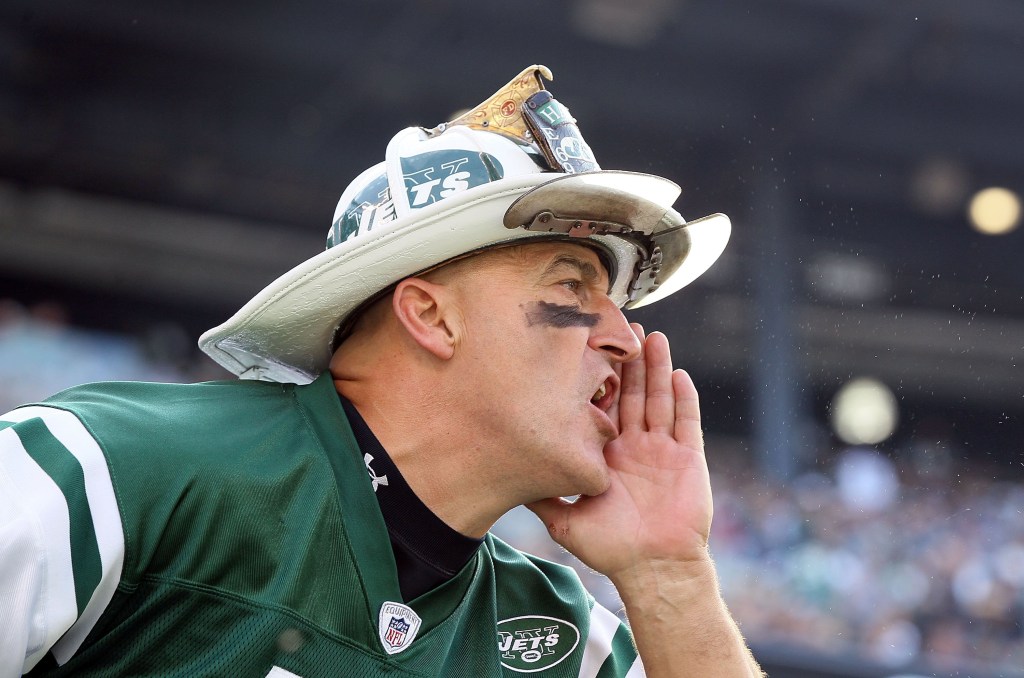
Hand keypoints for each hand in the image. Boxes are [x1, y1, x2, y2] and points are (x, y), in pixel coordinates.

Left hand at [527, 325, 712, 581]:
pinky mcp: (688, 458)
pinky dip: (684, 399)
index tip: (590, 349)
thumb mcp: (564, 519)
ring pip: (660, 399)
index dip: (600, 379)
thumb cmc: (609, 548)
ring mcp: (663, 450)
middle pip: (633, 393)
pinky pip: (687, 423)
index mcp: (608, 454)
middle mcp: (635, 446)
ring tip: (653, 338)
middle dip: (629, 361)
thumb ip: (542, 495)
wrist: (651, 569)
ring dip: (657, 369)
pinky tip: (679, 375)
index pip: (604, 407)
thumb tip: (507, 474)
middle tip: (623, 326)